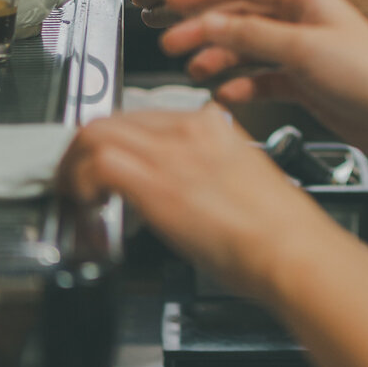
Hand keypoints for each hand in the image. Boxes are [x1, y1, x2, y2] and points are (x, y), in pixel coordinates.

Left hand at [58, 107, 345, 300]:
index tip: (112, 163)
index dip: (121, 142)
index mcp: (214, 128)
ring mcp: (170, 152)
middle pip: (115, 119)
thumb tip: (186, 197)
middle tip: (80, 175)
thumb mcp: (246, 186)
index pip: (148, 119)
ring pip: (97, 132)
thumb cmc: (281, 233)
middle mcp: (189, 130)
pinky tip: (86, 200)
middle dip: (89, 147)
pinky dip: (80, 179)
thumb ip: (212, 178)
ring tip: (76, 189)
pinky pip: (97, 162)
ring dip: (76, 162)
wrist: (291, 248)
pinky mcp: (154, 181)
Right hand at [155, 0, 367, 165]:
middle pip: (239, 16)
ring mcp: (302, 50)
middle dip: (203, 29)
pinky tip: (229, 94)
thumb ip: (250, 36)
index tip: (171, 2)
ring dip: (219, 58)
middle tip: (171, 42)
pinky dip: (242, 85)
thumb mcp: (302, 48)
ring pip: (247, 48)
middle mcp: (301, 18)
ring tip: (197, 70)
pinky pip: (261, 79)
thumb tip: (207, 24)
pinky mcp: (304, 81)